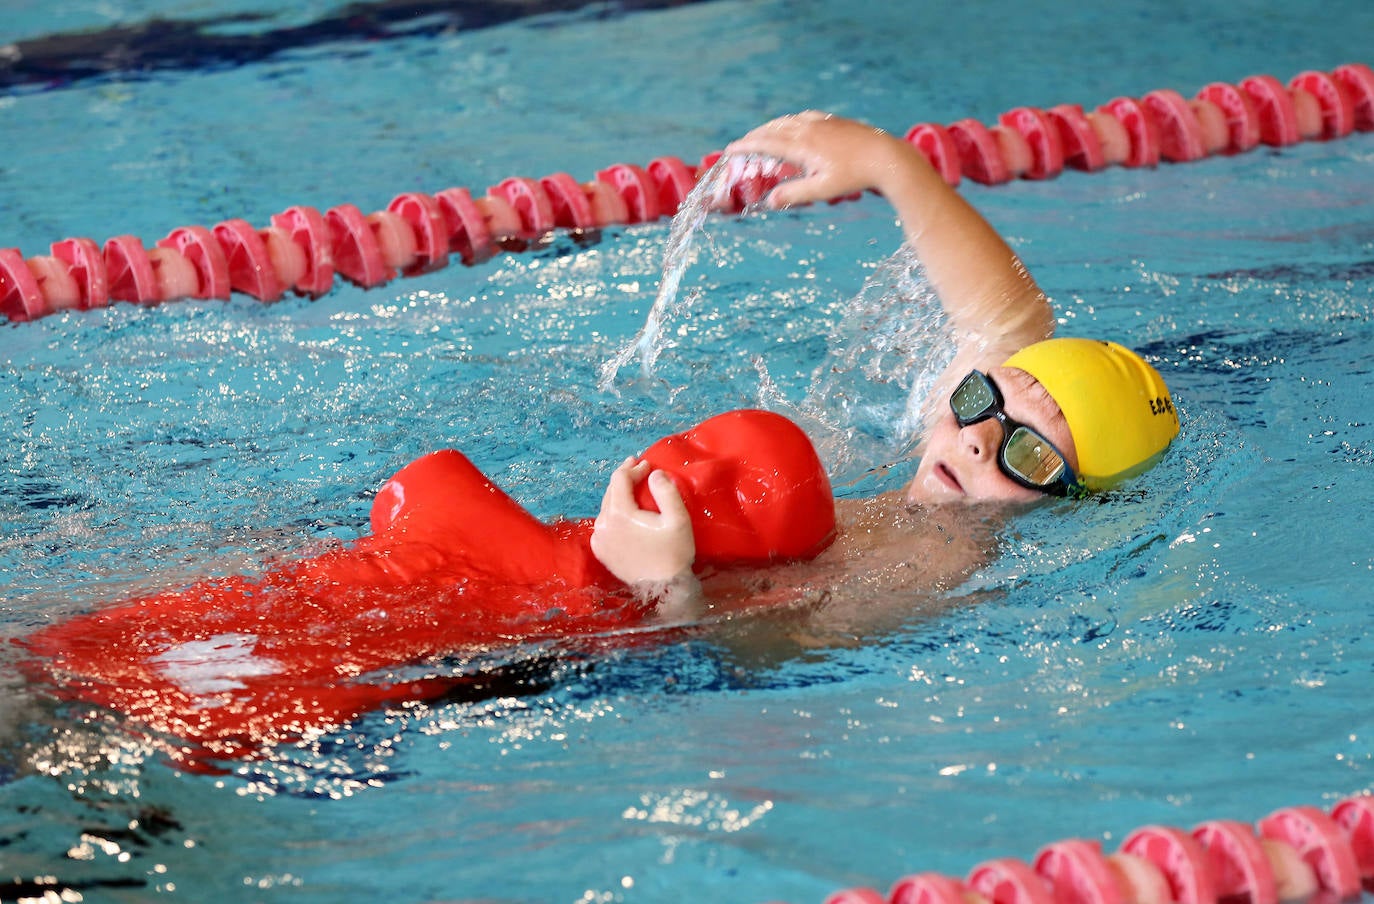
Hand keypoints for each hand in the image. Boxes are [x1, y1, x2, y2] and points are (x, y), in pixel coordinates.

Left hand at [591, 457, 695, 587]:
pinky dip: (613, 513)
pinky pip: (604, 524)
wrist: (663, 589)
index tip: (647, 464)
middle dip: (625, 478)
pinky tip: (624, 512)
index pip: (620, 479)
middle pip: (611, 491)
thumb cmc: (673, 553)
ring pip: (606, 507)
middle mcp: (603, 524)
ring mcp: (599, 539)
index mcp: (619, 514)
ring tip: (633, 488)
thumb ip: (666, 491)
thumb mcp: (678, 519)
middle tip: (638, 468)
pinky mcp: (600, 551)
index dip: (633, 468)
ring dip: (619, 495)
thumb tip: (654, 473)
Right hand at [725, 111, 923, 208]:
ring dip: (771, 127)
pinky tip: (795, 124)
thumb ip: (794, 194)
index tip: (729, 149)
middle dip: (754, 136)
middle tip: (741, 144)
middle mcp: (809, 128)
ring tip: (762, 134)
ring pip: (788, 120)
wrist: (886, 157)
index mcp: (802, 145)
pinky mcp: (834, 121)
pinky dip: (791, 121)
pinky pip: (805, 116)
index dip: (745, 146)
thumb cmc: (854, 176)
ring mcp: (822, 122)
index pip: (766, 142)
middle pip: (773, 128)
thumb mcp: (822, 190)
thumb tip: (769, 201)